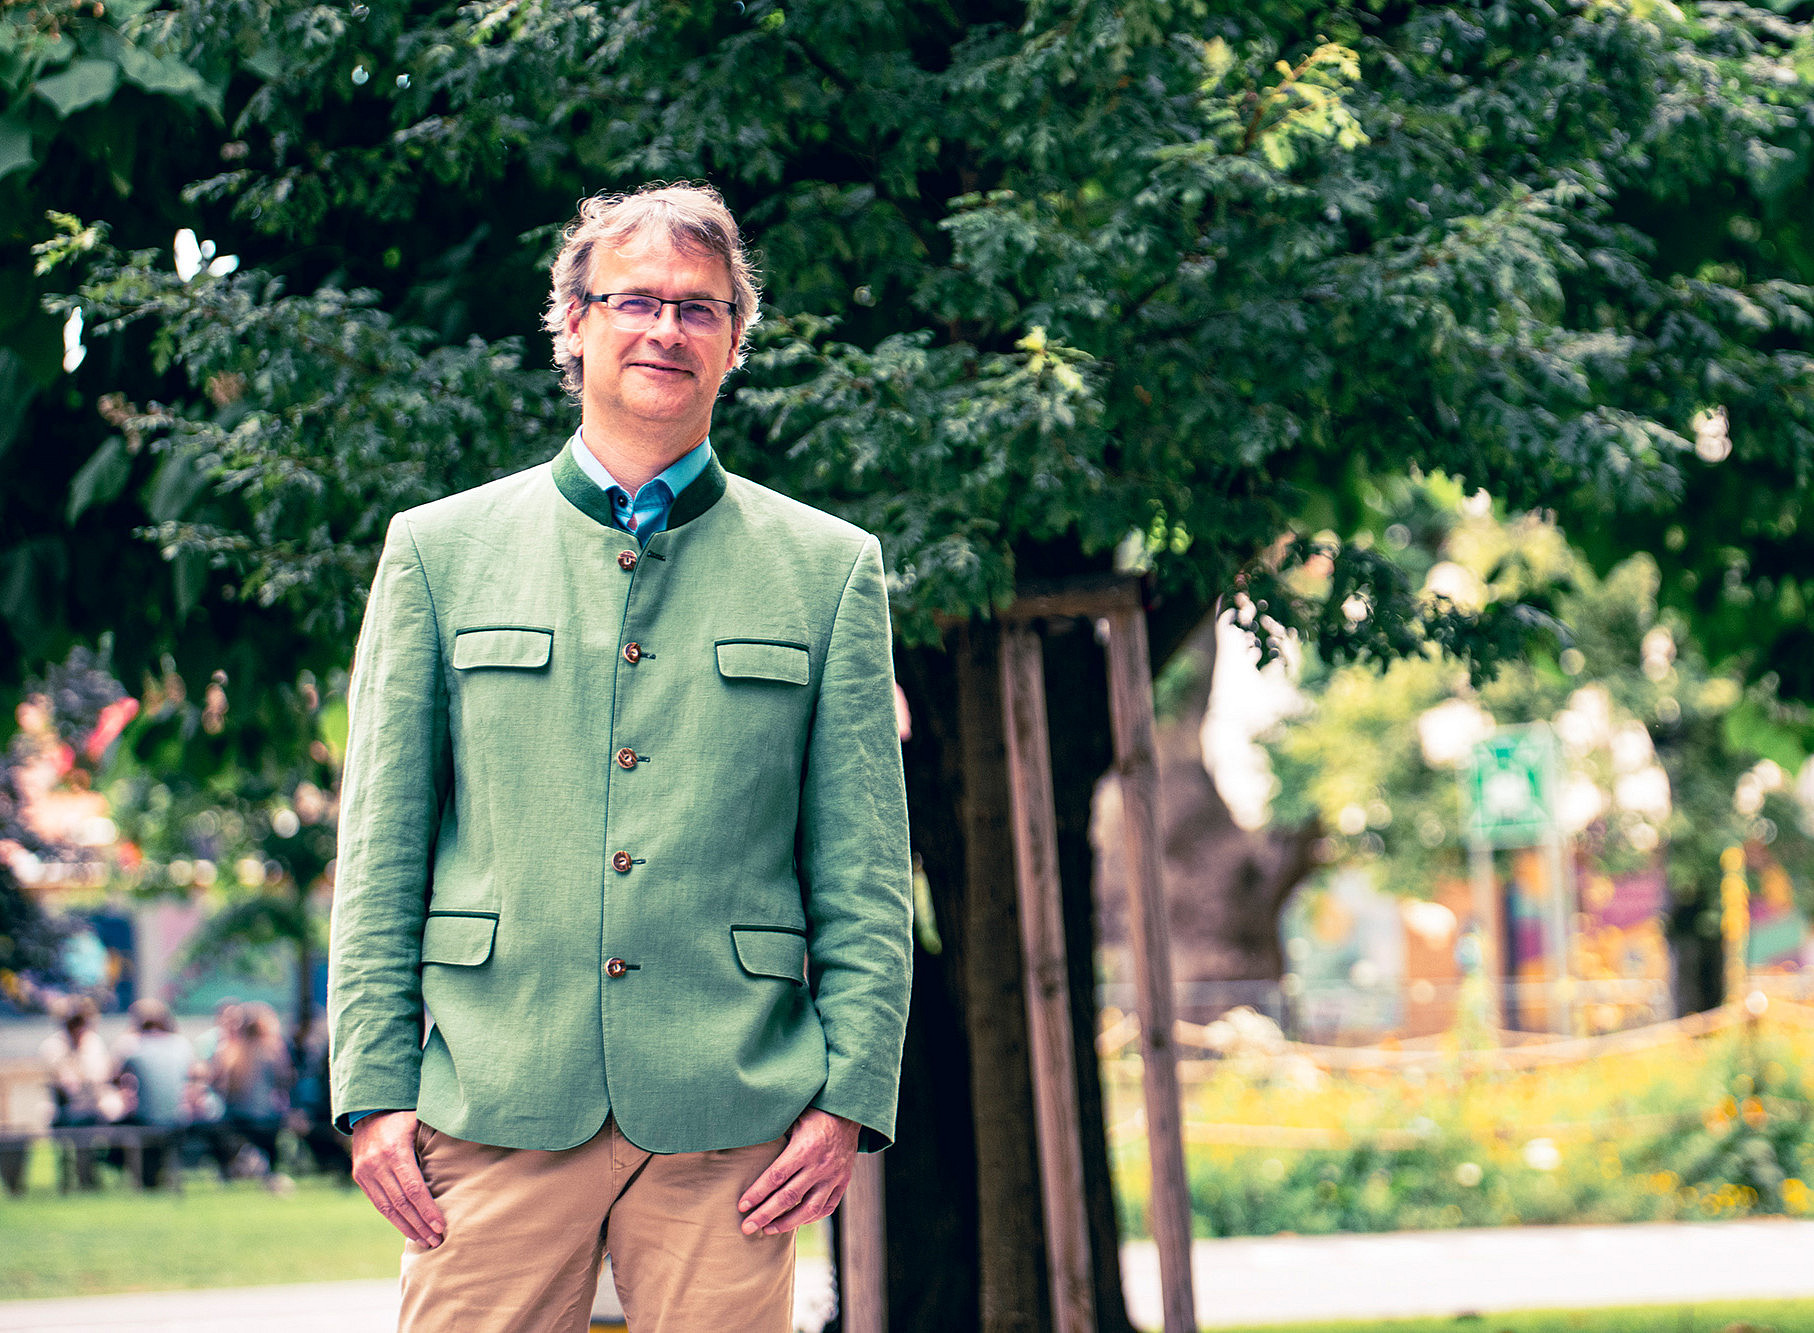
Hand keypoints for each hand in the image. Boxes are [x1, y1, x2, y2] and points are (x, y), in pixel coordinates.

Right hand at [351, 1110, 445, 1246]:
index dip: (427, 1209)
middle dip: (420, 1224)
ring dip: (407, 1228)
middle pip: (401, 1203)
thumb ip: (438, 1134)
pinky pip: (378, 1204)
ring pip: (388, 1208)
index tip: (441, 1226)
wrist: (367, 1109)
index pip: (413, 1188)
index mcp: (396, 1149)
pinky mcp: (361, 1177)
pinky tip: (408, 1229)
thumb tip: (467, 1139)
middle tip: (437, 1241)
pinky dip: (394, 1219)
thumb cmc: (403, 1114)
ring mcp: (366, 1172)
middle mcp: (377, 1164)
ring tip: (425, 1242)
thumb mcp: (421, 1118)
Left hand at [737, 1108, 859, 1235]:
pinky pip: (827, 1207)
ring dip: (786, 1223)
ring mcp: (833, 1176)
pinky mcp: (843, 1182)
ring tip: (767, 1230)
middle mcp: (820, 1166)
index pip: (776, 1177)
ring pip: (808, 1209)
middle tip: (746, 1227)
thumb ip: (774, 1134)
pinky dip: (810, 1218)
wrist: (849, 1112)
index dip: (757, 1193)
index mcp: (804, 1148)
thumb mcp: (793, 1117)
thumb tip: (746, 1143)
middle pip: (788, 1197)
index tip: (742, 1205)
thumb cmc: (815, 1113)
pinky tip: (795, 1222)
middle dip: (764, 1215)